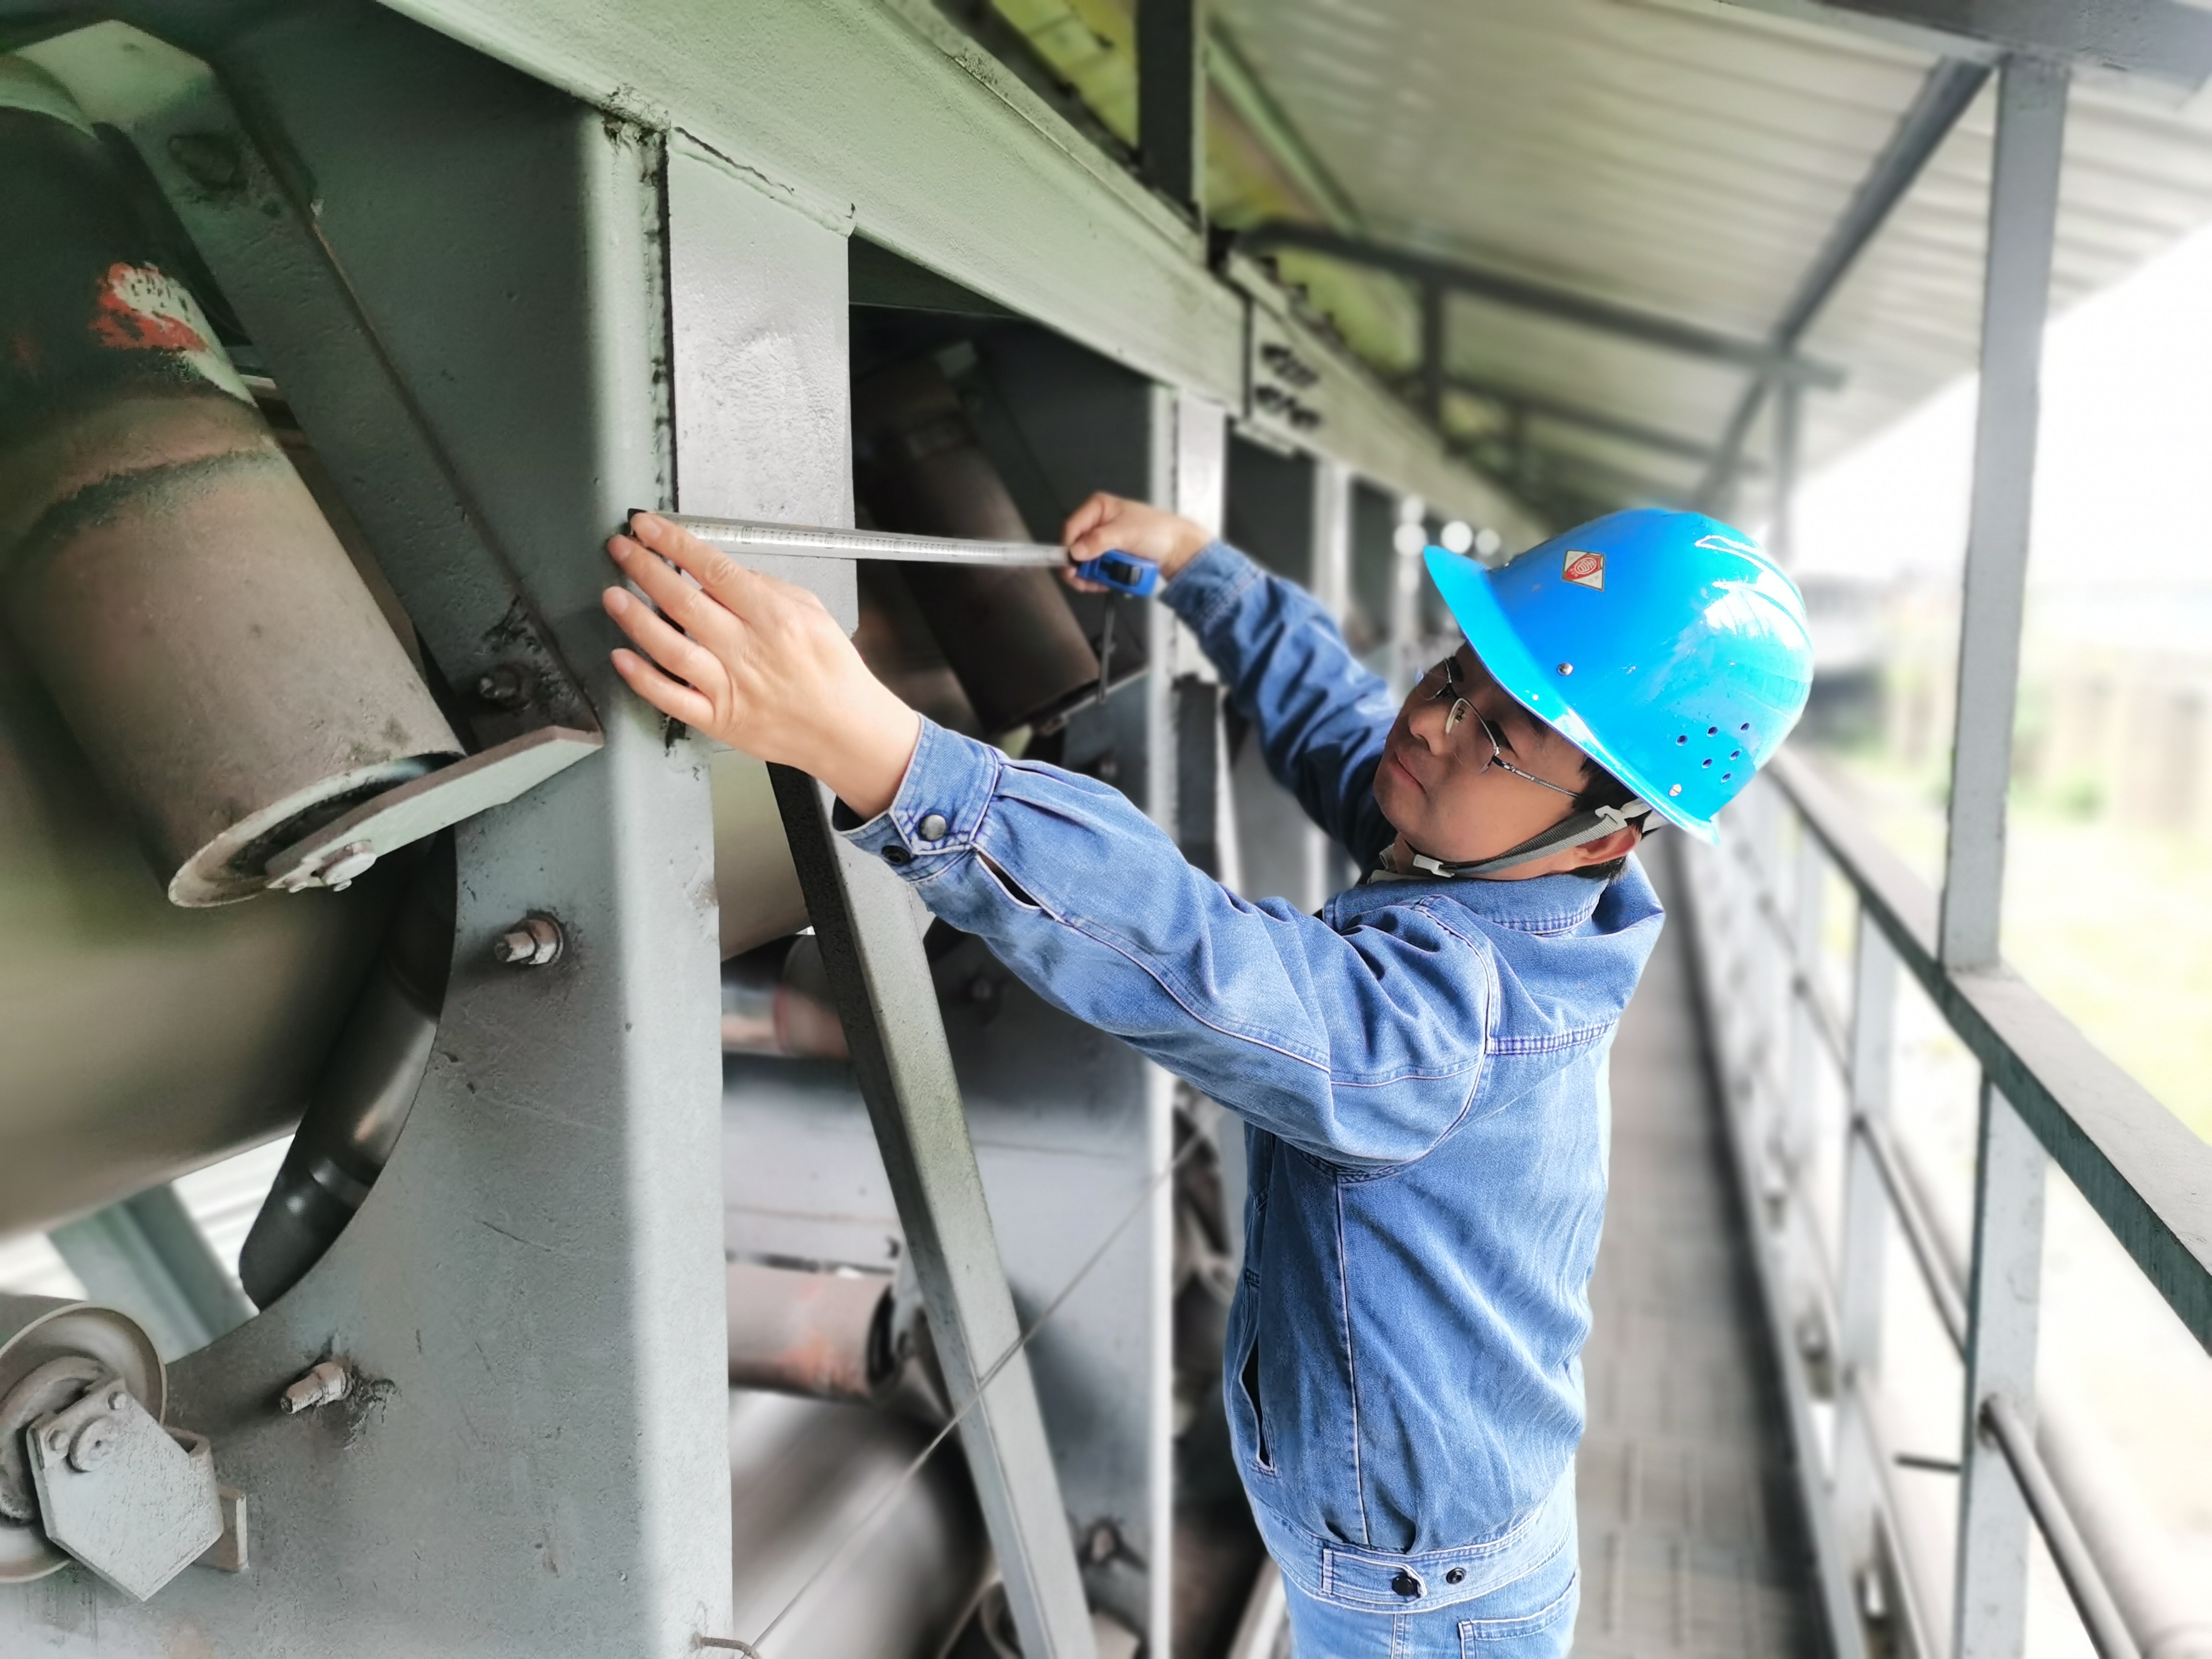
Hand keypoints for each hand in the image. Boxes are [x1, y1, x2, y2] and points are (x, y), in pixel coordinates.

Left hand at [601, 513, 920, 817]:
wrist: (847, 731)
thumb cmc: (833, 674)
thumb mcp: (814, 613)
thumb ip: (768, 588)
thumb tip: (722, 573)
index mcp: (773, 617)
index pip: (713, 570)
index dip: (674, 545)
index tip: (649, 528)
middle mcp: (747, 650)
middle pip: (683, 601)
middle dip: (645, 569)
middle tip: (621, 551)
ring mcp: (729, 686)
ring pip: (669, 647)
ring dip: (635, 618)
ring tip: (613, 595)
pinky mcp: (719, 718)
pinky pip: (671, 698)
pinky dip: (642, 678)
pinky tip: (621, 658)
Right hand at [1059, 493, 1211, 593]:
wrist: (1178, 548)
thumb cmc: (1158, 531)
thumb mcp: (1126, 533)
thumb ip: (1099, 541)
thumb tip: (1075, 551)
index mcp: (1098, 507)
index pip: (1071, 528)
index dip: (1068, 549)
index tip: (1072, 567)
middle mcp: (1097, 522)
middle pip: (1074, 548)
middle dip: (1080, 567)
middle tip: (1087, 581)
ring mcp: (1102, 540)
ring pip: (1083, 562)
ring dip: (1090, 576)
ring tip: (1102, 583)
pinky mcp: (1108, 554)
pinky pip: (1094, 569)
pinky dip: (1098, 579)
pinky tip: (1107, 583)